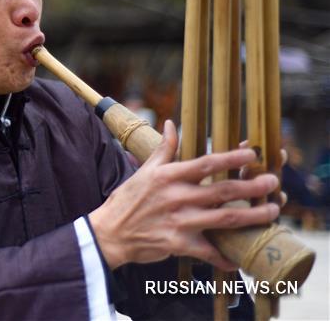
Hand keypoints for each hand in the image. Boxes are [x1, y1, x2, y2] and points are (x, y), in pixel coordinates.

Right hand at [88, 120, 279, 270]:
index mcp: (169, 176)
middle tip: (273, 182)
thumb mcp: (144, 171)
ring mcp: (180, 221)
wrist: (110, 232)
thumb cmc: (127, 200)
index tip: (252, 154)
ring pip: (225, 218)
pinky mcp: (179, 244)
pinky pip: (210, 251)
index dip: (232, 157)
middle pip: (223, 190)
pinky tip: (240, 258)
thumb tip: (170, 124)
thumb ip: (164, 149)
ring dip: (253, 216)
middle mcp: (177, 197)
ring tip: (272, 211)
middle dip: (252, 186)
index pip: (207, 163)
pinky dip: (226, 257)